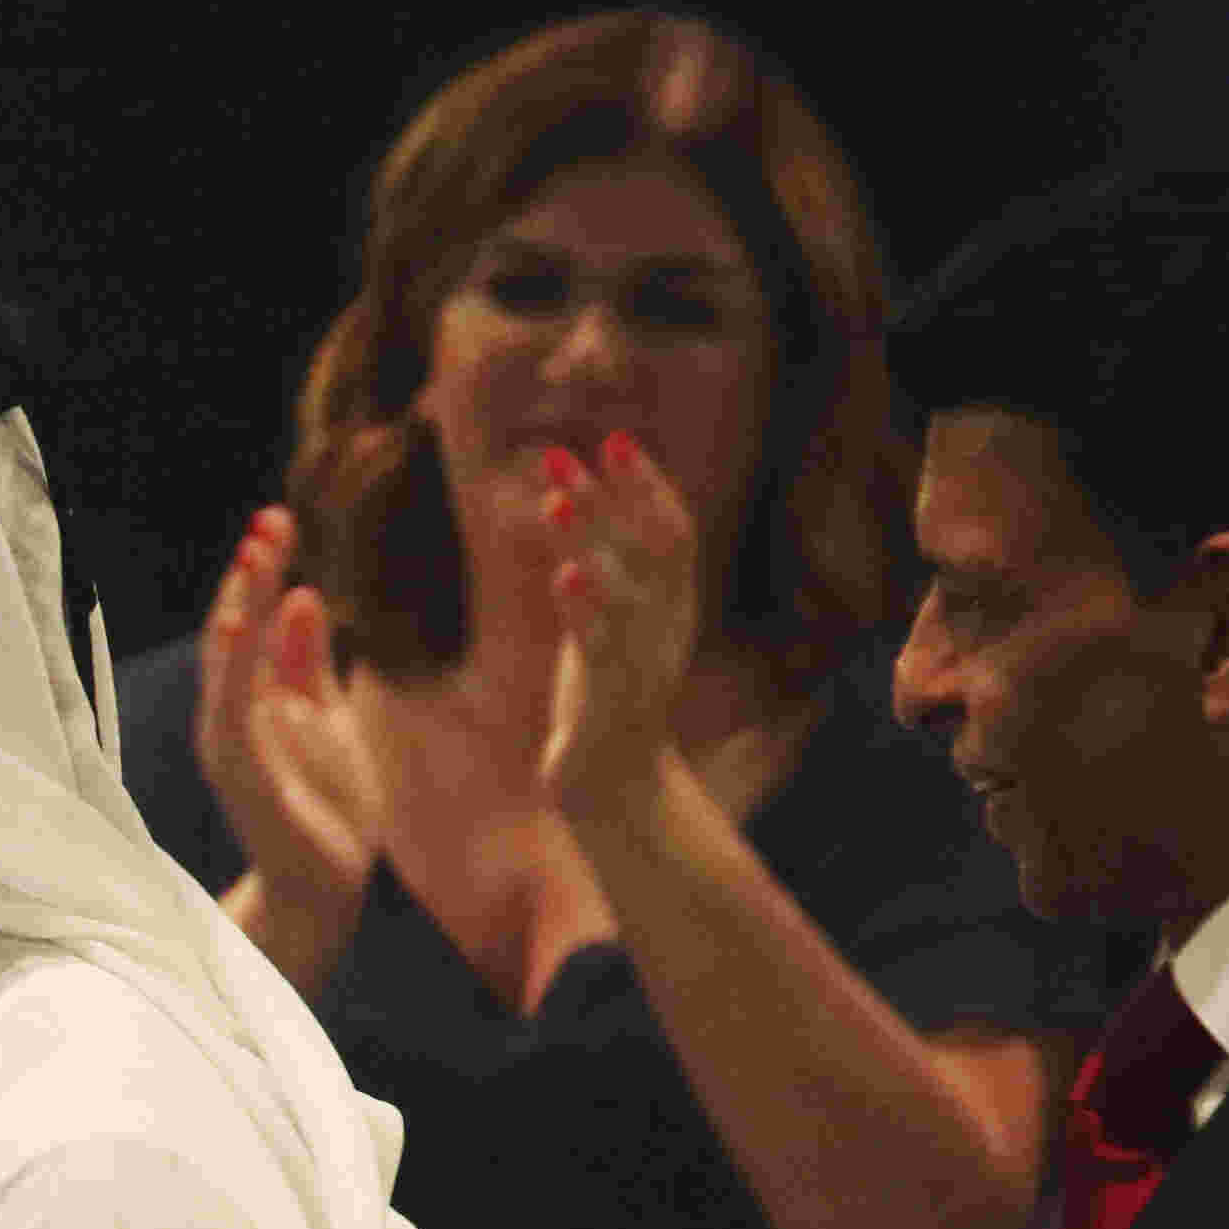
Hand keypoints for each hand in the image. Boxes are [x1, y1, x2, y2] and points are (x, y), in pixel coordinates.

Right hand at [193, 508, 382, 942]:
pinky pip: (231, 710)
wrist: (326, 887)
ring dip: (237, 608)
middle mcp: (231, 717)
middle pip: (232, 633)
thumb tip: (301, 594)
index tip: (282, 521)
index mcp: (255, 700)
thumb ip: (308, 662)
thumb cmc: (327, 806)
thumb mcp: (327, 715)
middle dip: (248, 576)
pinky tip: (242, 623)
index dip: (262, 573)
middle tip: (270, 521)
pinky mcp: (240, 774)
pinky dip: (234, 666)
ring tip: (255, 556)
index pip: (251, 624)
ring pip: (225, 664)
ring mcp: (230, 745)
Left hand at [532, 434, 706, 832]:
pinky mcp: (614, 700)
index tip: (613, 439)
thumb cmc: (607, 697)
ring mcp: (645, 662)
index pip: (671, 530)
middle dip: (617, 495)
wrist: (618, 788)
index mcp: (672, 605)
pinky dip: (587, 608)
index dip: (645, 484)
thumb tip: (576, 497)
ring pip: (625, 588)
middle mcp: (667, 626)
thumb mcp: (609, 624)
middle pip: (653, 546)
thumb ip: (603, 567)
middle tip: (574, 450)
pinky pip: (604, 647)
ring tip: (557, 500)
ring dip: (591, 539)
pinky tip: (564, 573)